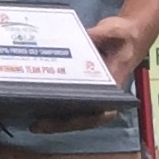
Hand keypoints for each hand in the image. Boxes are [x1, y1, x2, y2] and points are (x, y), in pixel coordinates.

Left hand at [31, 12, 155, 134]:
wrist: (127, 33)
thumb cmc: (124, 36)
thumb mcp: (115, 32)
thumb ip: (101, 35)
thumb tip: (85, 37)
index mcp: (113, 89)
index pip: (99, 113)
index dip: (81, 121)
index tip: (63, 121)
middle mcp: (103, 95)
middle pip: (82, 117)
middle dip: (59, 124)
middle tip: (36, 126)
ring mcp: (92, 92)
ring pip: (73, 112)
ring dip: (54, 118)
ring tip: (31, 123)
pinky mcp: (82, 85)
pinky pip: (66, 98)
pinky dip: (51, 103)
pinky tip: (31, 102)